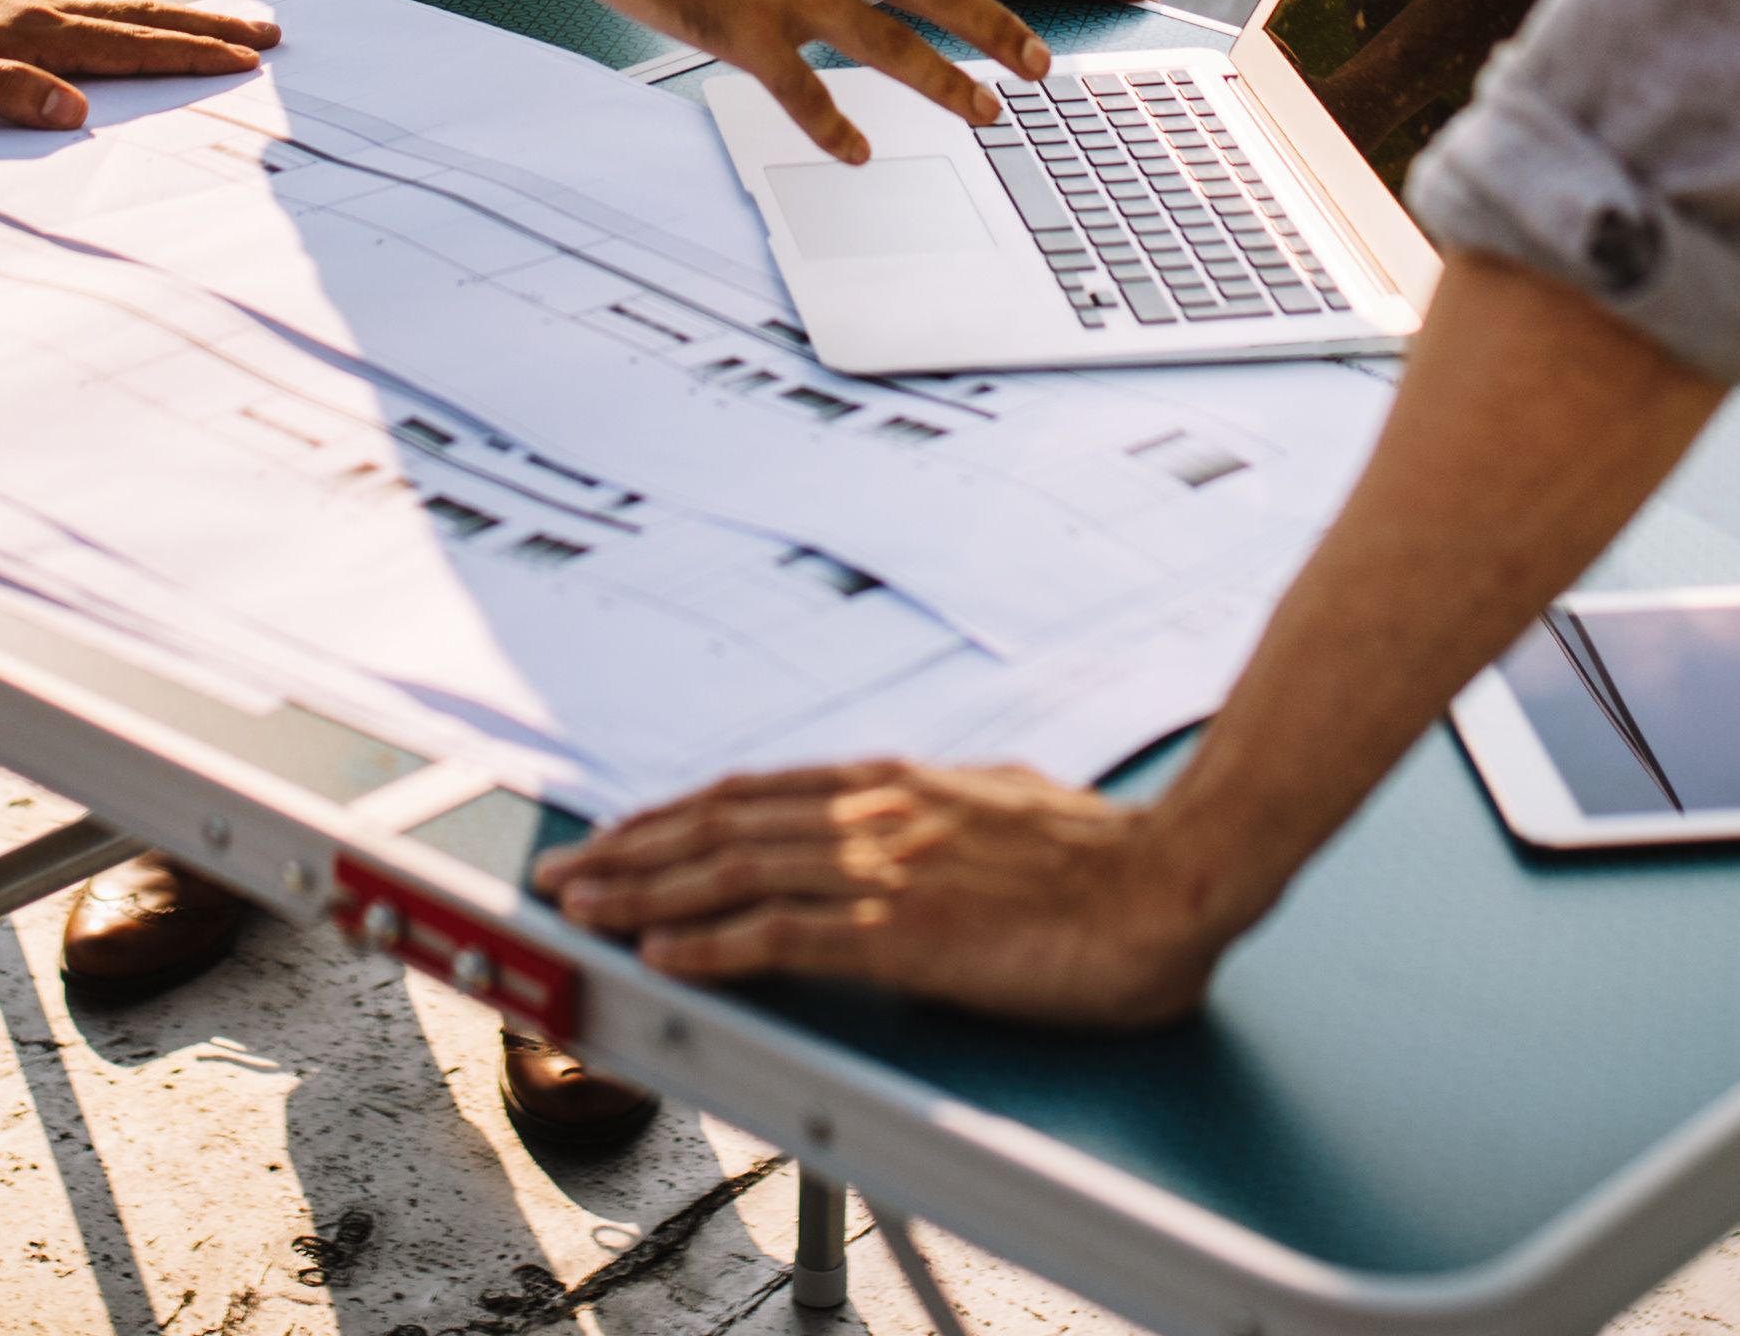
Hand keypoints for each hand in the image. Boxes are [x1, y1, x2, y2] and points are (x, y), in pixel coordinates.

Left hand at [538, 761, 1223, 1026]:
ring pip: (734, 873)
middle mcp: (878, 816)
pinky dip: (715, 944)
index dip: (677, 817)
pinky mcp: (908, 934)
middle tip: (567, 871)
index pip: (757, 795)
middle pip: (723, 826)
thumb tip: (919, 818)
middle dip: (633, 851)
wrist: (1172, 879)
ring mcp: (888, 872)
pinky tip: (666, 951)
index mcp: (901, 787)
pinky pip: (788, 936)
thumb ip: (943, 816)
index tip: (624, 835)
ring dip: (647, 892)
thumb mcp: (1005, 808)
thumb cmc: (1105, 857)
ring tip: (585, 906)